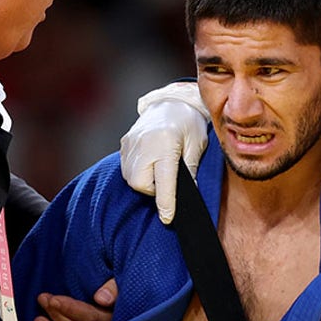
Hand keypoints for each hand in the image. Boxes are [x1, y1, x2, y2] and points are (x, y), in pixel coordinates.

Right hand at [120, 83, 208, 224]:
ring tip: (160, 168)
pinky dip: (138, 172)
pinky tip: (150, 162)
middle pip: (141, 184)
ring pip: (132, 179)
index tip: (167, 218)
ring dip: (146, 181)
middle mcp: (143, 144)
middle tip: (169, 179)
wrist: (171, 102)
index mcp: (165, 143)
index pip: (164, 181)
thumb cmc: (188, 123)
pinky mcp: (124, 144)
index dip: (166, 203)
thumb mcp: (196, 145)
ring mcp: (130, 144)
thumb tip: (187, 193)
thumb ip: (191, 170)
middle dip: (154, 189)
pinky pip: (127, 169)